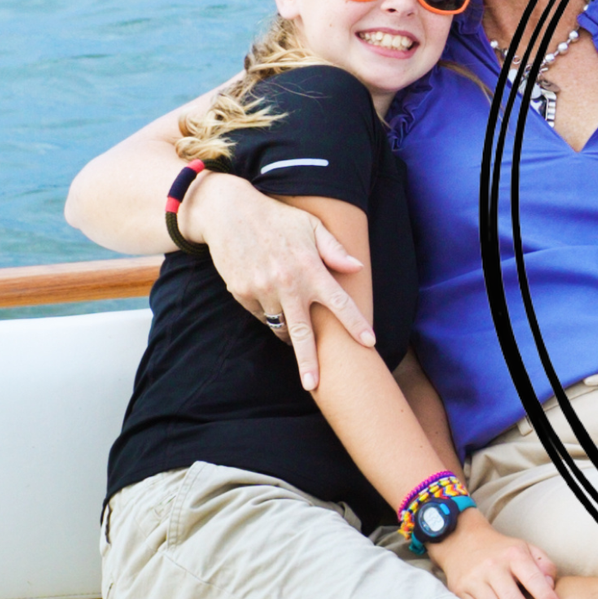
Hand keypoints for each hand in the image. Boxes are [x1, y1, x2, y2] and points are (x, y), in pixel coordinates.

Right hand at [192, 174, 369, 389]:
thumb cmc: (277, 218)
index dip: (355, 324)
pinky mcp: (242, 293)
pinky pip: (260, 314)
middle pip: (302, 333)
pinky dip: (268, 312)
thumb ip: (334, 249)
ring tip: (292, 323)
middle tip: (315, 385)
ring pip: (279, 324)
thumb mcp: (311, 226)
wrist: (228, 213)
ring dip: (288, 331)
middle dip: (309, 362)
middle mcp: (287, 284)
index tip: (369, 342)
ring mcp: (262, 291)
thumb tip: (356, 268)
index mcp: (310, 269)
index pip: (339, 302)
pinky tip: (267, 294)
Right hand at [438, 517, 562, 598]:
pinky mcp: (460, 591)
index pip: (532, 577)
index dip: (545, 595)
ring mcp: (474, 580)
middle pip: (511, 597)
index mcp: (514, 554)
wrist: (463, 541)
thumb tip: (552, 585)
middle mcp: (492, 566)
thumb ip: (544, 565)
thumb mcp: (527, 549)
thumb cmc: (503, 551)